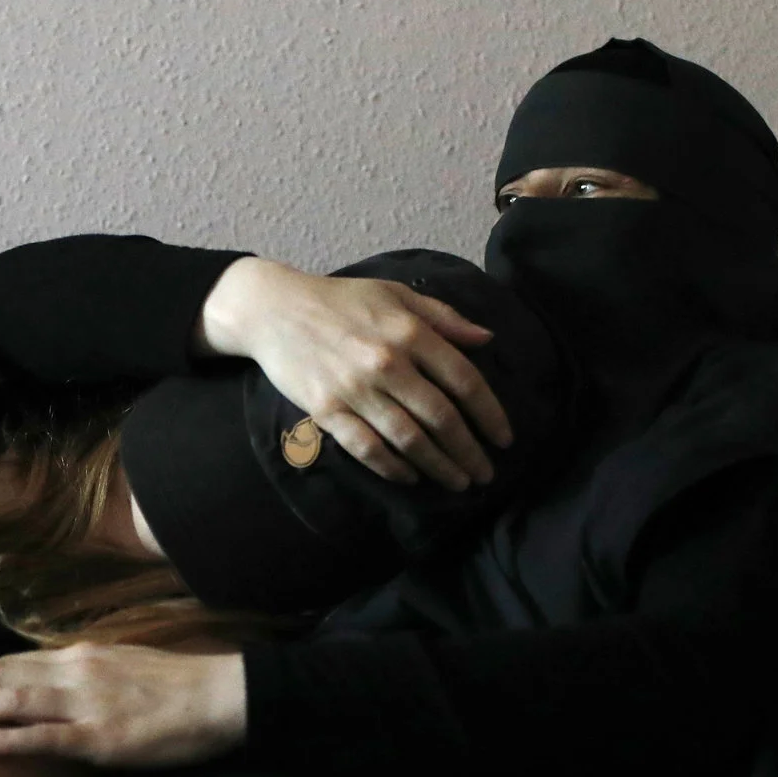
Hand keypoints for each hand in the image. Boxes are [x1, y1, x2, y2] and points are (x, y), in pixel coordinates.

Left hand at [0, 643, 246, 768]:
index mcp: (81, 656)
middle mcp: (76, 671)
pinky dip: (2, 739)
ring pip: (10, 700)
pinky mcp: (100, 735)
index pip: (11, 662)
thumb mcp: (126, 668)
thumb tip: (56, 685)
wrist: (224, 697)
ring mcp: (86, 702)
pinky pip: (41, 737)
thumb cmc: (180, 688)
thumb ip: (88, 675)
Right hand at [196, 257, 514, 488]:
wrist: (274, 308)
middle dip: (469, 452)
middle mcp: (387, 363)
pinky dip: (392, 467)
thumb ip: (443, 317)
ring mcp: (355, 389)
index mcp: (410, 331)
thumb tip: (487, 339)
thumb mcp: (396, 294)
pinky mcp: (326, 409)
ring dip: (438, 467)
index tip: (503, 439)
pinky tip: (410, 478)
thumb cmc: (341, 299)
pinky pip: (366, 447)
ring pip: (408, 439)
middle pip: (441, 418)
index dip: (490, 415)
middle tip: (485, 474)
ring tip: (457, 482)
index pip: (464, 381)